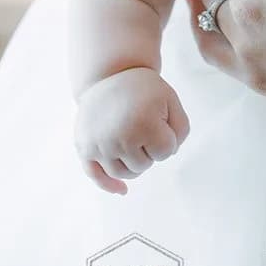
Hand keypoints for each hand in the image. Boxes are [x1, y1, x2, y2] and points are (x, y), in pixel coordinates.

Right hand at [74, 68, 190, 194]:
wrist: (111, 74)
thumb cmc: (145, 90)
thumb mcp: (172, 100)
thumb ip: (181, 129)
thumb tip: (168, 155)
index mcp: (144, 124)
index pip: (166, 152)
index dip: (167, 138)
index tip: (161, 121)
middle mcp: (119, 138)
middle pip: (145, 165)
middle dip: (149, 150)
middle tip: (144, 125)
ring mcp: (99, 144)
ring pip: (124, 173)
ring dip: (134, 163)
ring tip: (134, 139)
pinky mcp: (84, 147)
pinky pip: (95, 175)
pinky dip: (108, 185)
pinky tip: (122, 191)